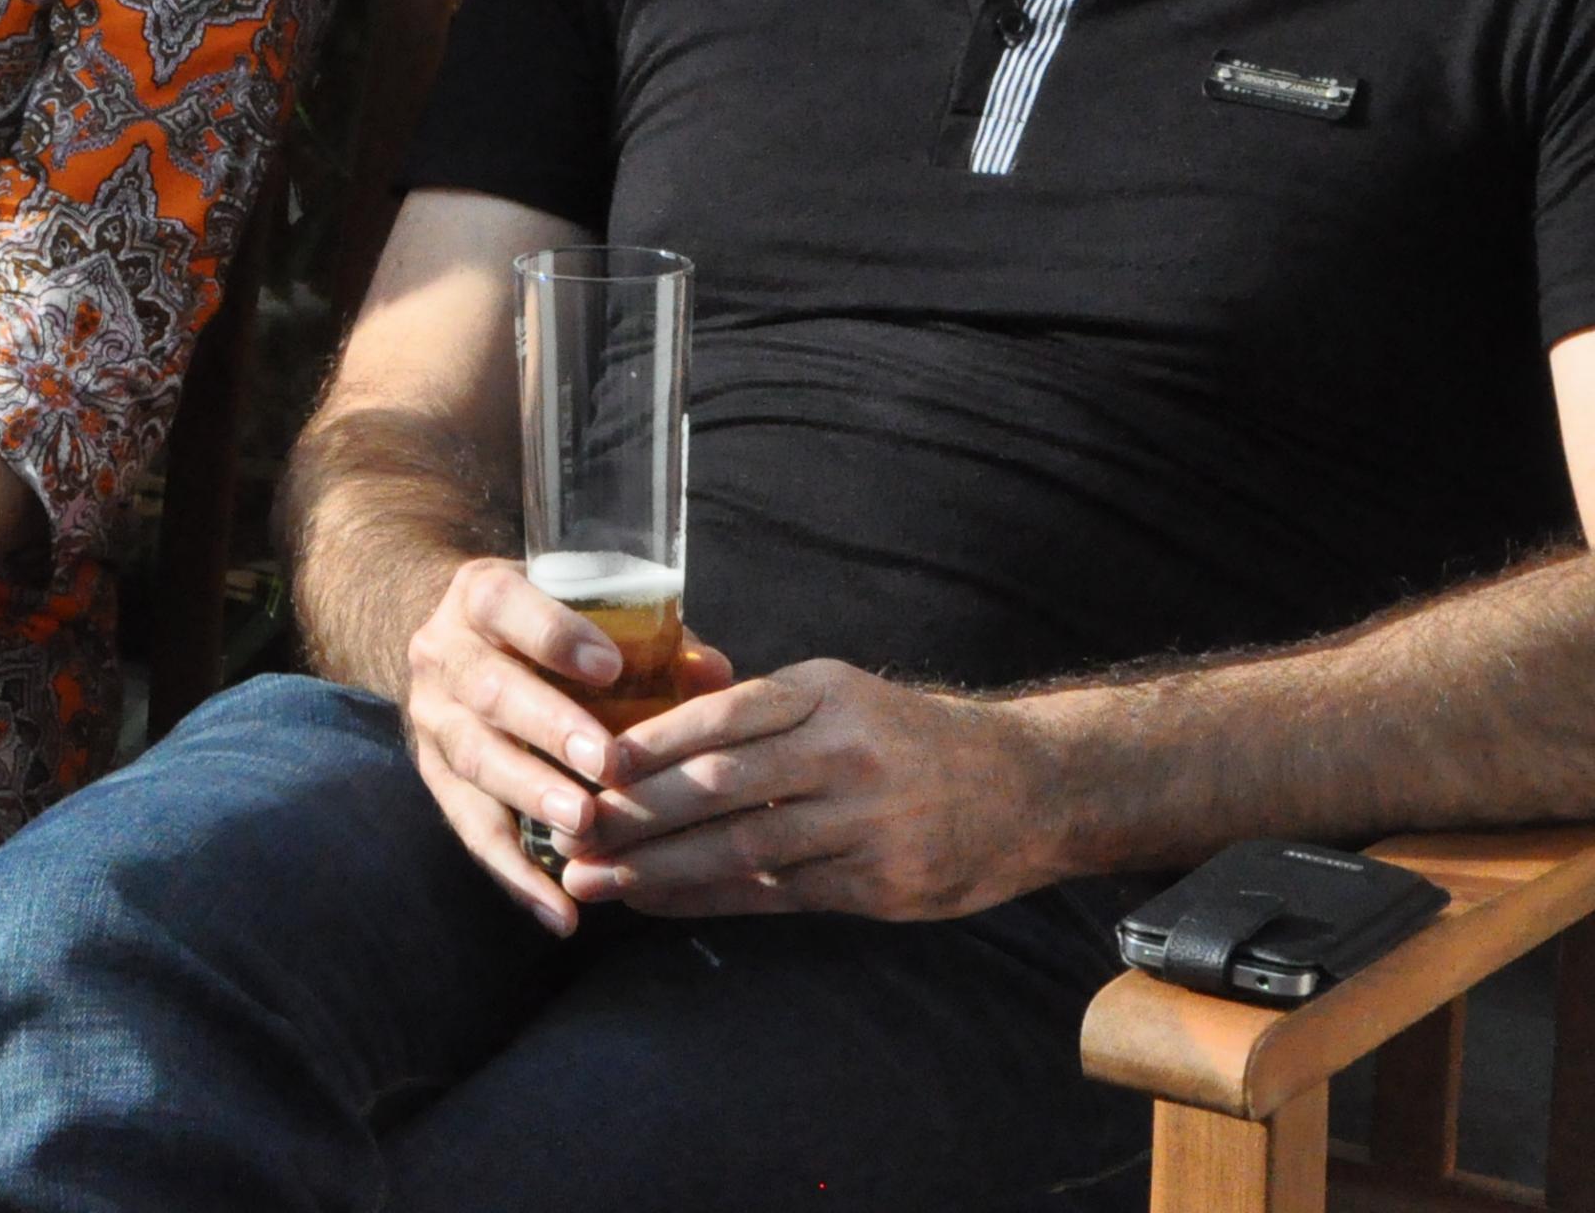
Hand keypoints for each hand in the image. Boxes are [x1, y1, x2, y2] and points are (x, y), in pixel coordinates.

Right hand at [398, 556, 732, 934]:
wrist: (454, 644)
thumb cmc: (541, 628)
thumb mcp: (579, 612)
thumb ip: (649, 641)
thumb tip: (715, 675)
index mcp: (481, 597)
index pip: (505, 604)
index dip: (552, 634)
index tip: (609, 665)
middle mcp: (444, 655)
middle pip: (490, 689)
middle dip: (550, 727)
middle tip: (607, 764)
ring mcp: (434, 720)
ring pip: (477, 760)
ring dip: (532, 796)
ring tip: (585, 829)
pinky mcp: (436, 777)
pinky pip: (471, 829)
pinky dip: (514, 875)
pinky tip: (559, 914)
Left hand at [563, 660, 1049, 921]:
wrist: (1026, 787)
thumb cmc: (903, 736)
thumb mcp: (839, 694)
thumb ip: (757, 712)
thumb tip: (645, 730)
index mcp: (824, 693)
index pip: (721, 716)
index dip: (649, 745)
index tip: (587, 765)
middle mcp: (843, 753)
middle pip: (719, 786)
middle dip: (634, 815)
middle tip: (568, 832)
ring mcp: (864, 823)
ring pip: (739, 849)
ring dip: (657, 869)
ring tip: (593, 879)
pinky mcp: (878, 884)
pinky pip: (774, 894)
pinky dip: (706, 899)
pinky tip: (656, 901)